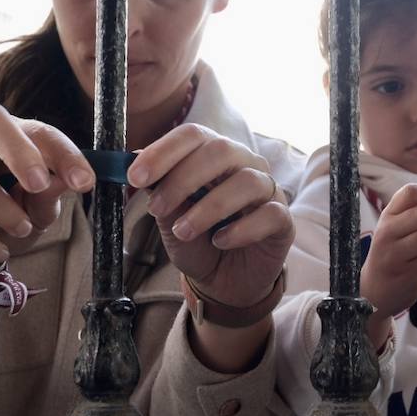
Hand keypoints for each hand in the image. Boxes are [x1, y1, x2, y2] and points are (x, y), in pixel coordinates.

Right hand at [0, 101, 94, 272]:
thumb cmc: (5, 218)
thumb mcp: (36, 210)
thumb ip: (48, 196)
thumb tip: (66, 181)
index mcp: (7, 134)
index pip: (36, 129)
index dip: (62, 153)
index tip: (85, 182)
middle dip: (18, 150)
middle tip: (41, 185)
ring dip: (0, 206)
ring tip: (22, 230)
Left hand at [129, 123, 291, 309]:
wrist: (221, 280)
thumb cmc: (196, 239)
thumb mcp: (168, 216)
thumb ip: (157, 189)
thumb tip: (133, 162)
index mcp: (213, 154)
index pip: (192, 135)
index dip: (163, 152)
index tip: (135, 177)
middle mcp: (244, 164)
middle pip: (220, 151)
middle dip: (182, 179)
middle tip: (156, 208)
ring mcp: (267, 190)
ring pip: (245, 182)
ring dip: (207, 208)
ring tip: (183, 231)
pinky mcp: (283, 220)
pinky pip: (269, 214)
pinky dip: (241, 229)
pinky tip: (220, 242)